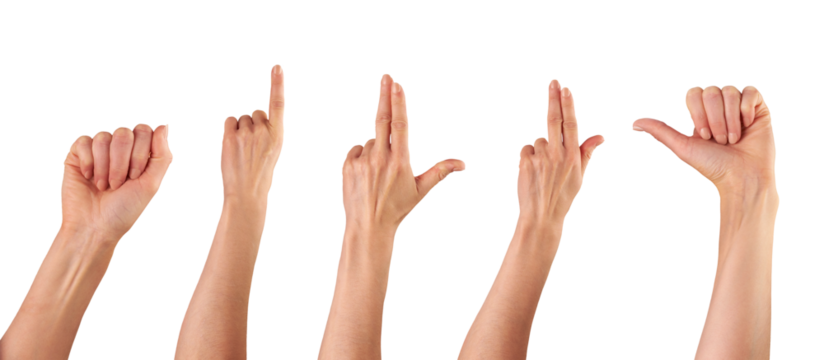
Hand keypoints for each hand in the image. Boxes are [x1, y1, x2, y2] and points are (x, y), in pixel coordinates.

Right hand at [60, 122, 172, 240]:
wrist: (94, 227)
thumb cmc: (125, 209)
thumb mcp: (152, 183)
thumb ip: (162, 154)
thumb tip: (163, 124)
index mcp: (140, 152)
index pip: (144, 129)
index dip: (139, 154)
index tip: (135, 177)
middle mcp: (120, 147)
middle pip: (124, 131)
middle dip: (121, 162)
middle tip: (117, 184)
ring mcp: (98, 149)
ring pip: (104, 136)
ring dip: (105, 166)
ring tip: (103, 185)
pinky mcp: (78, 153)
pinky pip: (84, 141)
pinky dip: (89, 162)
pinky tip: (88, 177)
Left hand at [220, 63, 284, 208]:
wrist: (247, 193)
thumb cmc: (260, 174)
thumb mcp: (273, 151)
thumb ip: (268, 132)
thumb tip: (256, 117)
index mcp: (278, 134)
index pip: (278, 103)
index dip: (277, 82)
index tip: (278, 66)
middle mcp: (264, 130)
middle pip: (255, 112)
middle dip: (252, 123)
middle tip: (251, 144)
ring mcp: (247, 133)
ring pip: (241, 118)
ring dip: (239, 129)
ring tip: (241, 149)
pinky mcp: (231, 136)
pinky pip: (229, 120)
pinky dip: (229, 129)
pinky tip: (232, 144)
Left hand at [341, 72, 465, 234]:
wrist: (368, 227)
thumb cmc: (397, 209)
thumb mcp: (421, 190)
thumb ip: (441, 172)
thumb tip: (462, 163)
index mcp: (399, 162)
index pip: (399, 125)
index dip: (398, 102)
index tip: (396, 85)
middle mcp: (379, 159)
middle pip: (381, 119)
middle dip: (385, 95)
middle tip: (386, 76)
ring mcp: (361, 162)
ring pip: (371, 140)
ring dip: (377, 146)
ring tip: (379, 171)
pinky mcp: (346, 166)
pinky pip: (356, 149)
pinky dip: (363, 154)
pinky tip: (367, 170)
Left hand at [516, 78, 604, 225]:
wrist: (541, 216)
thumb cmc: (563, 196)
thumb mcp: (580, 175)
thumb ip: (587, 152)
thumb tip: (600, 136)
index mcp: (571, 156)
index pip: (570, 124)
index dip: (567, 104)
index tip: (565, 88)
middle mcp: (556, 154)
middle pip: (553, 118)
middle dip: (553, 97)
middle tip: (553, 80)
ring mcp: (539, 157)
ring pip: (538, 139)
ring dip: (540, 147)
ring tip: (543, 168)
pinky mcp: (524, 162)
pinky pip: (525, 149)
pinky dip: (529, 155)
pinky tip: (533, 169)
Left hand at [631, 83, 774, 194]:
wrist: (741, 178)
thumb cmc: (712, 165)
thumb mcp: (681, 147)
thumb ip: (660, 131)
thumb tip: (634, 123)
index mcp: (701, 113)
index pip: (694, 92)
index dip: (698, 113)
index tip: (703, 136)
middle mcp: (720, 107)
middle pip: (711, 90)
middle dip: (713, 119)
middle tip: (719, 140)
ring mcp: (740, 106)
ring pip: (730, 90)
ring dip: (729, 119)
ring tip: (732, 139)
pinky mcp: (759, 108)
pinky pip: (751, 91)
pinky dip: (746, 110)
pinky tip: (746, 126)